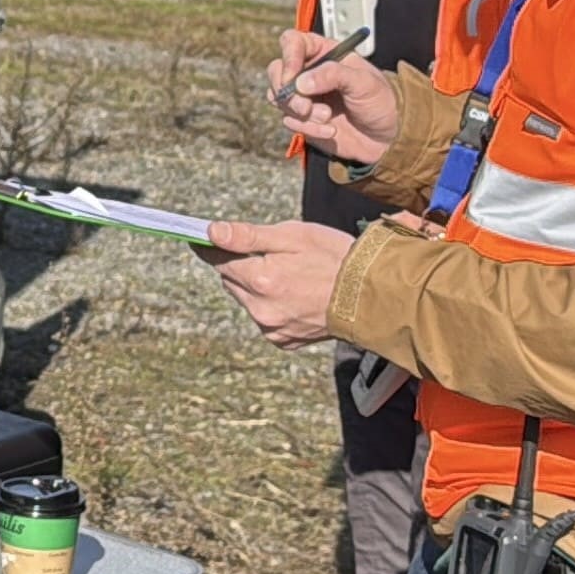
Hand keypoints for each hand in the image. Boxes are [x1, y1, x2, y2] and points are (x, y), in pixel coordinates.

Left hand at [196, 219, 356, 347]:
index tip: (200, 238)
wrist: (373, 294)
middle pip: (232, 281)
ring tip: (291, 275)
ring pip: (248, 300)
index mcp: (260, 280)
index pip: (218, 260)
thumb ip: (246, 236)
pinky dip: (272, 305)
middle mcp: (261, 309)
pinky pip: (265, 318)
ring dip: (257, 286)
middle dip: (242, 266)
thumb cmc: (335, 257)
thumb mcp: (292, 235)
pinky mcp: (284, 341)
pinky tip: (296, 295)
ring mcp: (272, 328)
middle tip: (271, 254)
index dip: (213, 246)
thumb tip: (210, 232)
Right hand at [265, 28, 398, 165]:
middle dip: (287, 92)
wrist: (386, 137)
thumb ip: (334, 75)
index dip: (288, 56)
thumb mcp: (364, 82)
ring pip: (279, 99)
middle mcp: (309, 72)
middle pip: (276, 71)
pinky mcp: (302, 119)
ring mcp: (303, 96)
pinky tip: (331, 131)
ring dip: (301, 113)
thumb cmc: (380, 102)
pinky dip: (308, 129)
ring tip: (327, 117)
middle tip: (305, 107)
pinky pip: (289, 122)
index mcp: (324, 53)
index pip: (292, 43)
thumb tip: (301, 82)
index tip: (293, 77)